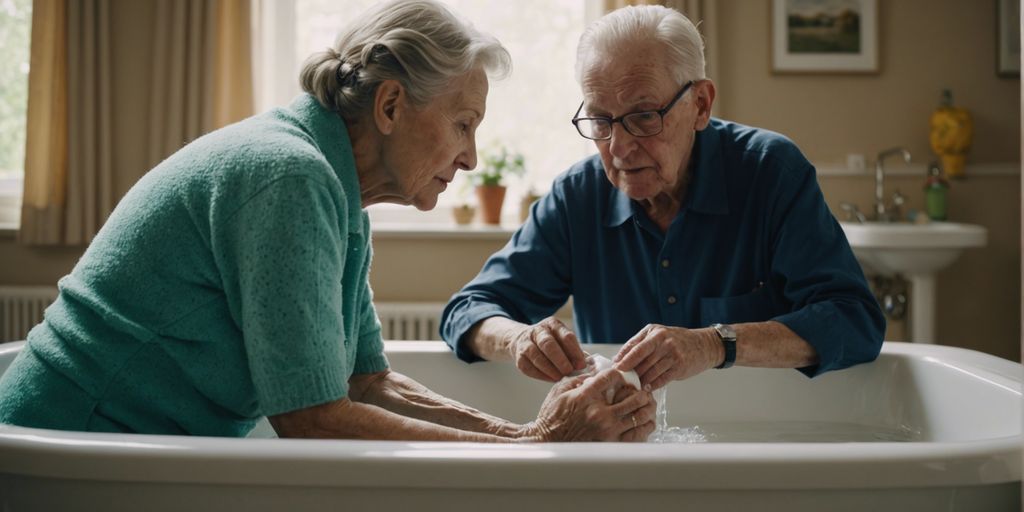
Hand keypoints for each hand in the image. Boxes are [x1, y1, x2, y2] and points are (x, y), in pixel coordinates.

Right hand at [505, 317, 586, 381]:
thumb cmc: (550, 342)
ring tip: (560, 378)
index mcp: (553, 325)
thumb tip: (586, 365)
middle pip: (548, 344)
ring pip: (536, 355)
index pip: (566, 336)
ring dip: (549, 369)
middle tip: (569, 371)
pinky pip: (528, 367)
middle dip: (560, 360)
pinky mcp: (519, 356)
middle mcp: (538, 331)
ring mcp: (526, 343)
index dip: (575, 352)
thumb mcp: (562, 340)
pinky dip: (541, 374)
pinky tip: (550, 379)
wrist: (523, 339)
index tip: (581, 365)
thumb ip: (573, 351)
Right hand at [527, 368, 655, 441]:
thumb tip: (596, 372)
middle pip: (634, 397)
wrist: (548, 440)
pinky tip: (645, 421)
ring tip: (647, 404)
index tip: (622, 375)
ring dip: (646, 408)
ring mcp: (607, 430)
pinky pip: (637, 434)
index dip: (621, 373)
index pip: (612, 377)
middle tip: (642, 390)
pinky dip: (645, 426)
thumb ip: (580, 378)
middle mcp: (599, 413)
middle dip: (640, 391)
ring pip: (640, 415)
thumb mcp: (560, 389)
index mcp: (587, 396)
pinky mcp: (611, 443)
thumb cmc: (552, 416)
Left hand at [614, 324, 720, 388]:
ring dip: (640, 380)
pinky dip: (652, 385)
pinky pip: (661, 379)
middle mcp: (665, 342)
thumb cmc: (677, 339)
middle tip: (622, 380)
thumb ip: (638, 343)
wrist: (704, 345)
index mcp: (656, 333)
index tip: (615, 368)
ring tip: (633, 386)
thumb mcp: (657, 334)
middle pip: (642, 362)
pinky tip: (646, 388)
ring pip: (650, 372)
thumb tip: (618, 358)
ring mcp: (673, 355)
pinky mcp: (680, 367)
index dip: (624, 360)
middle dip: (630, 372)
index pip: (636, 348)